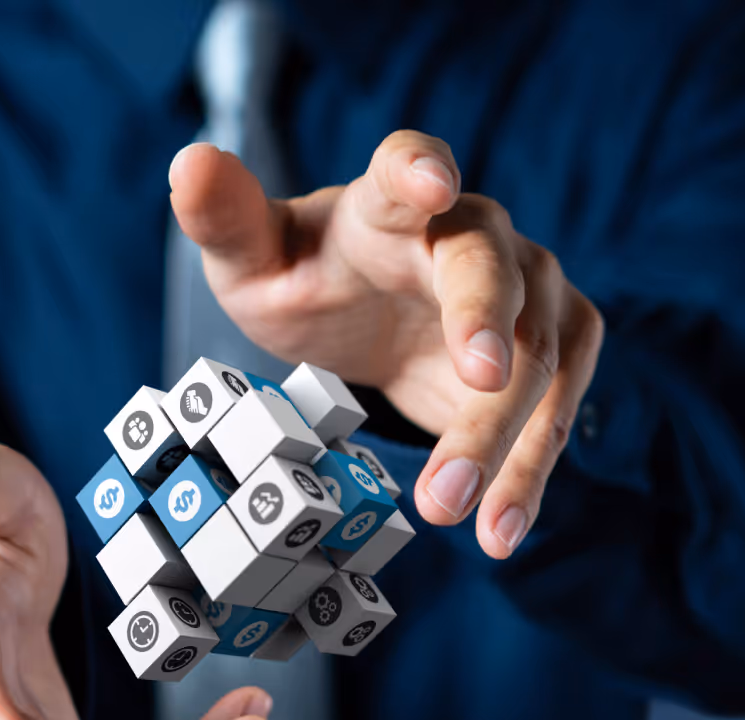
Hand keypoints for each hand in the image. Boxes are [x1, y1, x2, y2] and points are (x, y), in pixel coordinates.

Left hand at [169, 132, 603, 558]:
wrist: (361, 322)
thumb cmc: (306, 283)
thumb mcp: (251, 263)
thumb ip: (225, 221)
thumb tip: (191, 163)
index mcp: (388, 204)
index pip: (409, 165)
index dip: (422, 169)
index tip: (432, 185)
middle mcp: (470, 235)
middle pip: (491, 273)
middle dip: (487, 325)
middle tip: (480, 380)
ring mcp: (522, 293)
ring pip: (540, 356)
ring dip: (510, 436)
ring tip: (472, 516)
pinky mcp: (547, 353)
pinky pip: (554, 414)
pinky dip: (529, 473)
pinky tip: (500, 530)